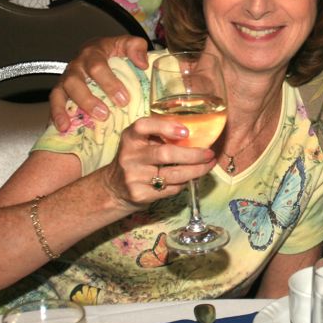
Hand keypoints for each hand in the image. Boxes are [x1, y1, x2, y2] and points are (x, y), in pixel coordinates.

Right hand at [50, 35, 147, 131]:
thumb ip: (136, 48)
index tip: (124, 99)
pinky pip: (54, 101)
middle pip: (75, 81)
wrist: (96, 49)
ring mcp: (66, 77)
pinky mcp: (60, 89)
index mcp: (93, 53)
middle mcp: (76, 65)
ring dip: (65, 109)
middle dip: (88, 100)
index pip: (98, 67)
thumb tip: (142, 64)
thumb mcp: (126, 43)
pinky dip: (56, 115)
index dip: (109, 84)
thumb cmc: (113, 50)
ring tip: (71, 125)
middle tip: (104, 114)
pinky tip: (63, 127)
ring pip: (60, 92)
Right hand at [101, 116, 215, 206]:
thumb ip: (160, 134)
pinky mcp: (140, 195)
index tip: (186, 131)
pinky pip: (171, 189)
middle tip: (209, 153)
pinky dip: (185, 183)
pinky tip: (191, 177)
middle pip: (166, 154)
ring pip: (173, 174)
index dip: (166, 127)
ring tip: (208, 165)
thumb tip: (196, 131)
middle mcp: (130, 156)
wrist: (114, 188)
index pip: (144, 126)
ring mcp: (134, 177)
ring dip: (196, 170)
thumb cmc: (136, 159)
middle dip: (193, 154)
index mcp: (130, 137)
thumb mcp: (140, 142)